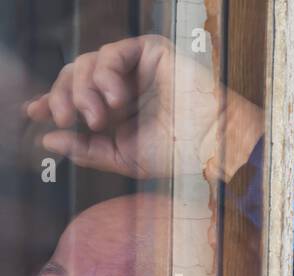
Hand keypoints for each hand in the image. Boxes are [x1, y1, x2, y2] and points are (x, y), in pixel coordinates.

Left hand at [24, 34, 263, 181]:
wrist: (211, 143)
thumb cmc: (178, 155)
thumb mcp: (123, 159)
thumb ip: (85, 150)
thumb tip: (48, 140)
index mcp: (118, 110)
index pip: (76, 97)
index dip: (52, 101)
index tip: (35, 112)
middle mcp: (124, 86)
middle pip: (73, 77)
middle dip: (64, 97)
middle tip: (68, 120)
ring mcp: (137, 68)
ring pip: (86, 63)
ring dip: (84, 90)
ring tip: (99, 116)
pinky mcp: (150, 51)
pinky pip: (110, 52)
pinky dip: (104, 74)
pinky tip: (116, 98)